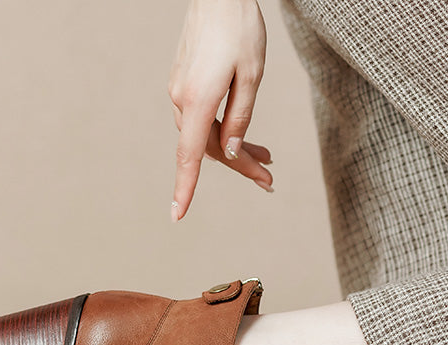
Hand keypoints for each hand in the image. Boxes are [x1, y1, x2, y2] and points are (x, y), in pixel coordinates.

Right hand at [168, 0, 270, 220]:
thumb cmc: (239, 27)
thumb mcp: (252, 74)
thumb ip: (241, 117)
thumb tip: (231, 152)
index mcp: (198, 100)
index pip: (191, 155)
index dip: (185, 188)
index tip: (177, 215)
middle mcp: (182, 100)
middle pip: (210, 148)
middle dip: (241, 166)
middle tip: (270, 179)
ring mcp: (180, 91)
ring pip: (208, 134)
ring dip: (236, 148)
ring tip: (267, 155)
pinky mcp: (184, 83)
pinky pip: (203, 118)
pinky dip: (224, 130)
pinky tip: (242, 132)